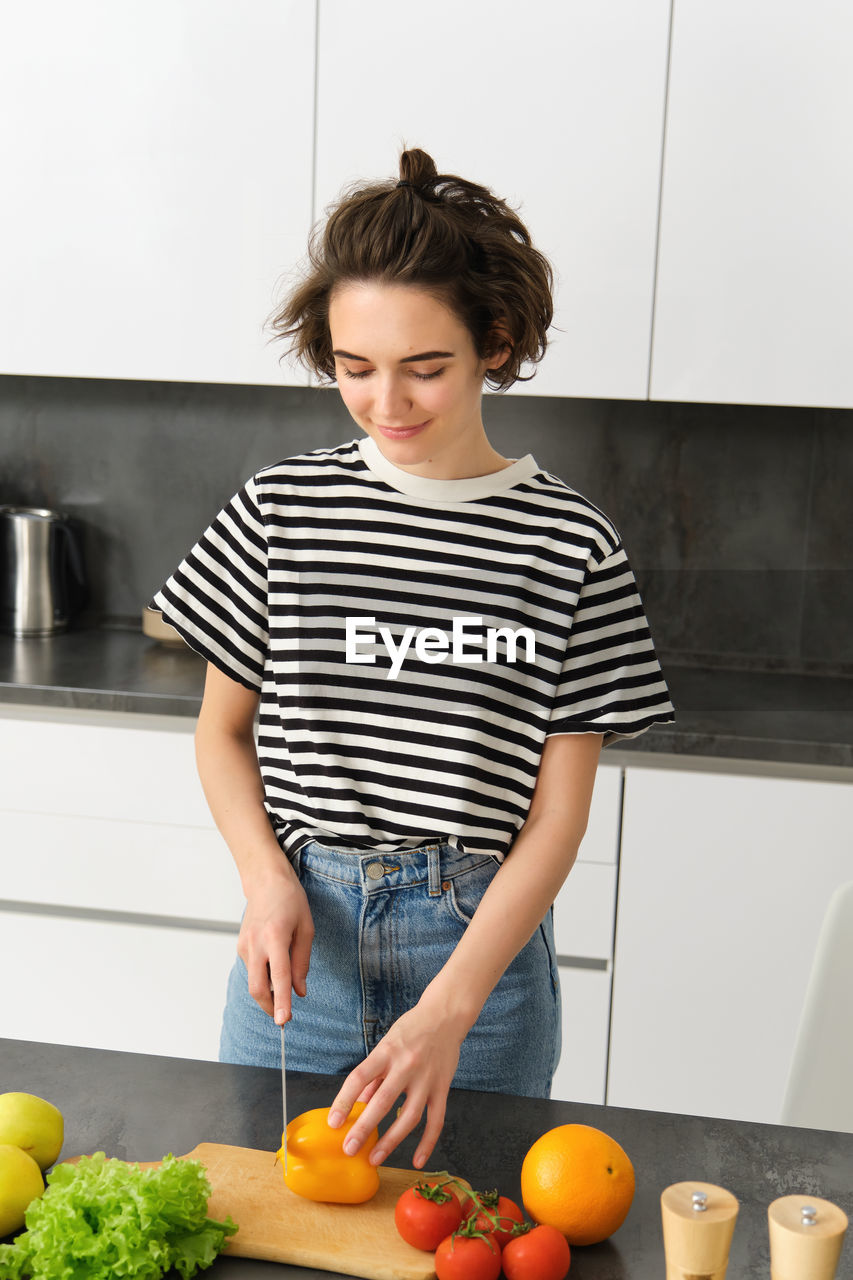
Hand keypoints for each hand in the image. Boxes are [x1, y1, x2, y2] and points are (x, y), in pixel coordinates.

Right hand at [238, 867, 313, 1024]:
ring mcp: (245, 945)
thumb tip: (300, 992)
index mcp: (276, 936)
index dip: (282, 1001)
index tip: (283, 1020)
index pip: (279, 976)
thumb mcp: (306, 928)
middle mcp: (256, 943)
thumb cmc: (290, 901)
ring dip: (268, 990)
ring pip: (254, 981)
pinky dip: (264, 974)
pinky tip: (273, 959)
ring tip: (284, 974)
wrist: (265, 882)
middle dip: (270, 1007)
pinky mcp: (240, 947)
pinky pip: (253, 970)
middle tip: (284, 1016)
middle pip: (257, 987)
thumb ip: (302, 962)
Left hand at [325, 998, 466, 1169]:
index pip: (360, 1078)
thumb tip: (357, 1104)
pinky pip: (436, 1120)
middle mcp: (406, 1065)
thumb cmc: (411, 1030)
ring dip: (391, 1141)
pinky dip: (427, 1143)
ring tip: (374, 1158)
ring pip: (409, 1116)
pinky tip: (417, 1161)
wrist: (446, 1016)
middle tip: (349, 1149)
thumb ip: (373, 1075)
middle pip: (382, 1101)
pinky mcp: (443, 1087)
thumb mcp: (386, 1044)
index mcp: (386, 1052)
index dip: (344, 1101)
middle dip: (364, 1128)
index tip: (333, 1123)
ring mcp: (427, 1078)